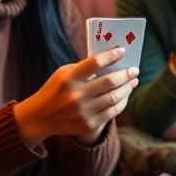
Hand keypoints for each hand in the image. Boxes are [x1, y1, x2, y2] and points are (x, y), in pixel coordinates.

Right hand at [13, 49, 138, 147]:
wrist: (40, 118)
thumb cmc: (54, 90)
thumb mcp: (62, 74)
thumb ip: (82, 67)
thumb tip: (109, 60)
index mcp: (68, 78)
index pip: (94, 63)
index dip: (110, 56)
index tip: (122, 51)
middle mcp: (76, 95)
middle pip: (109, 82)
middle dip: (126, 74)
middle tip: (135, 69)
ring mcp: (83, 112)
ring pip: (114, 97)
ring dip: (127, 88)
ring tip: (133, 81)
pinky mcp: (89, 124)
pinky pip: (113, 112)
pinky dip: (122, 101)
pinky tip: (125, 95)